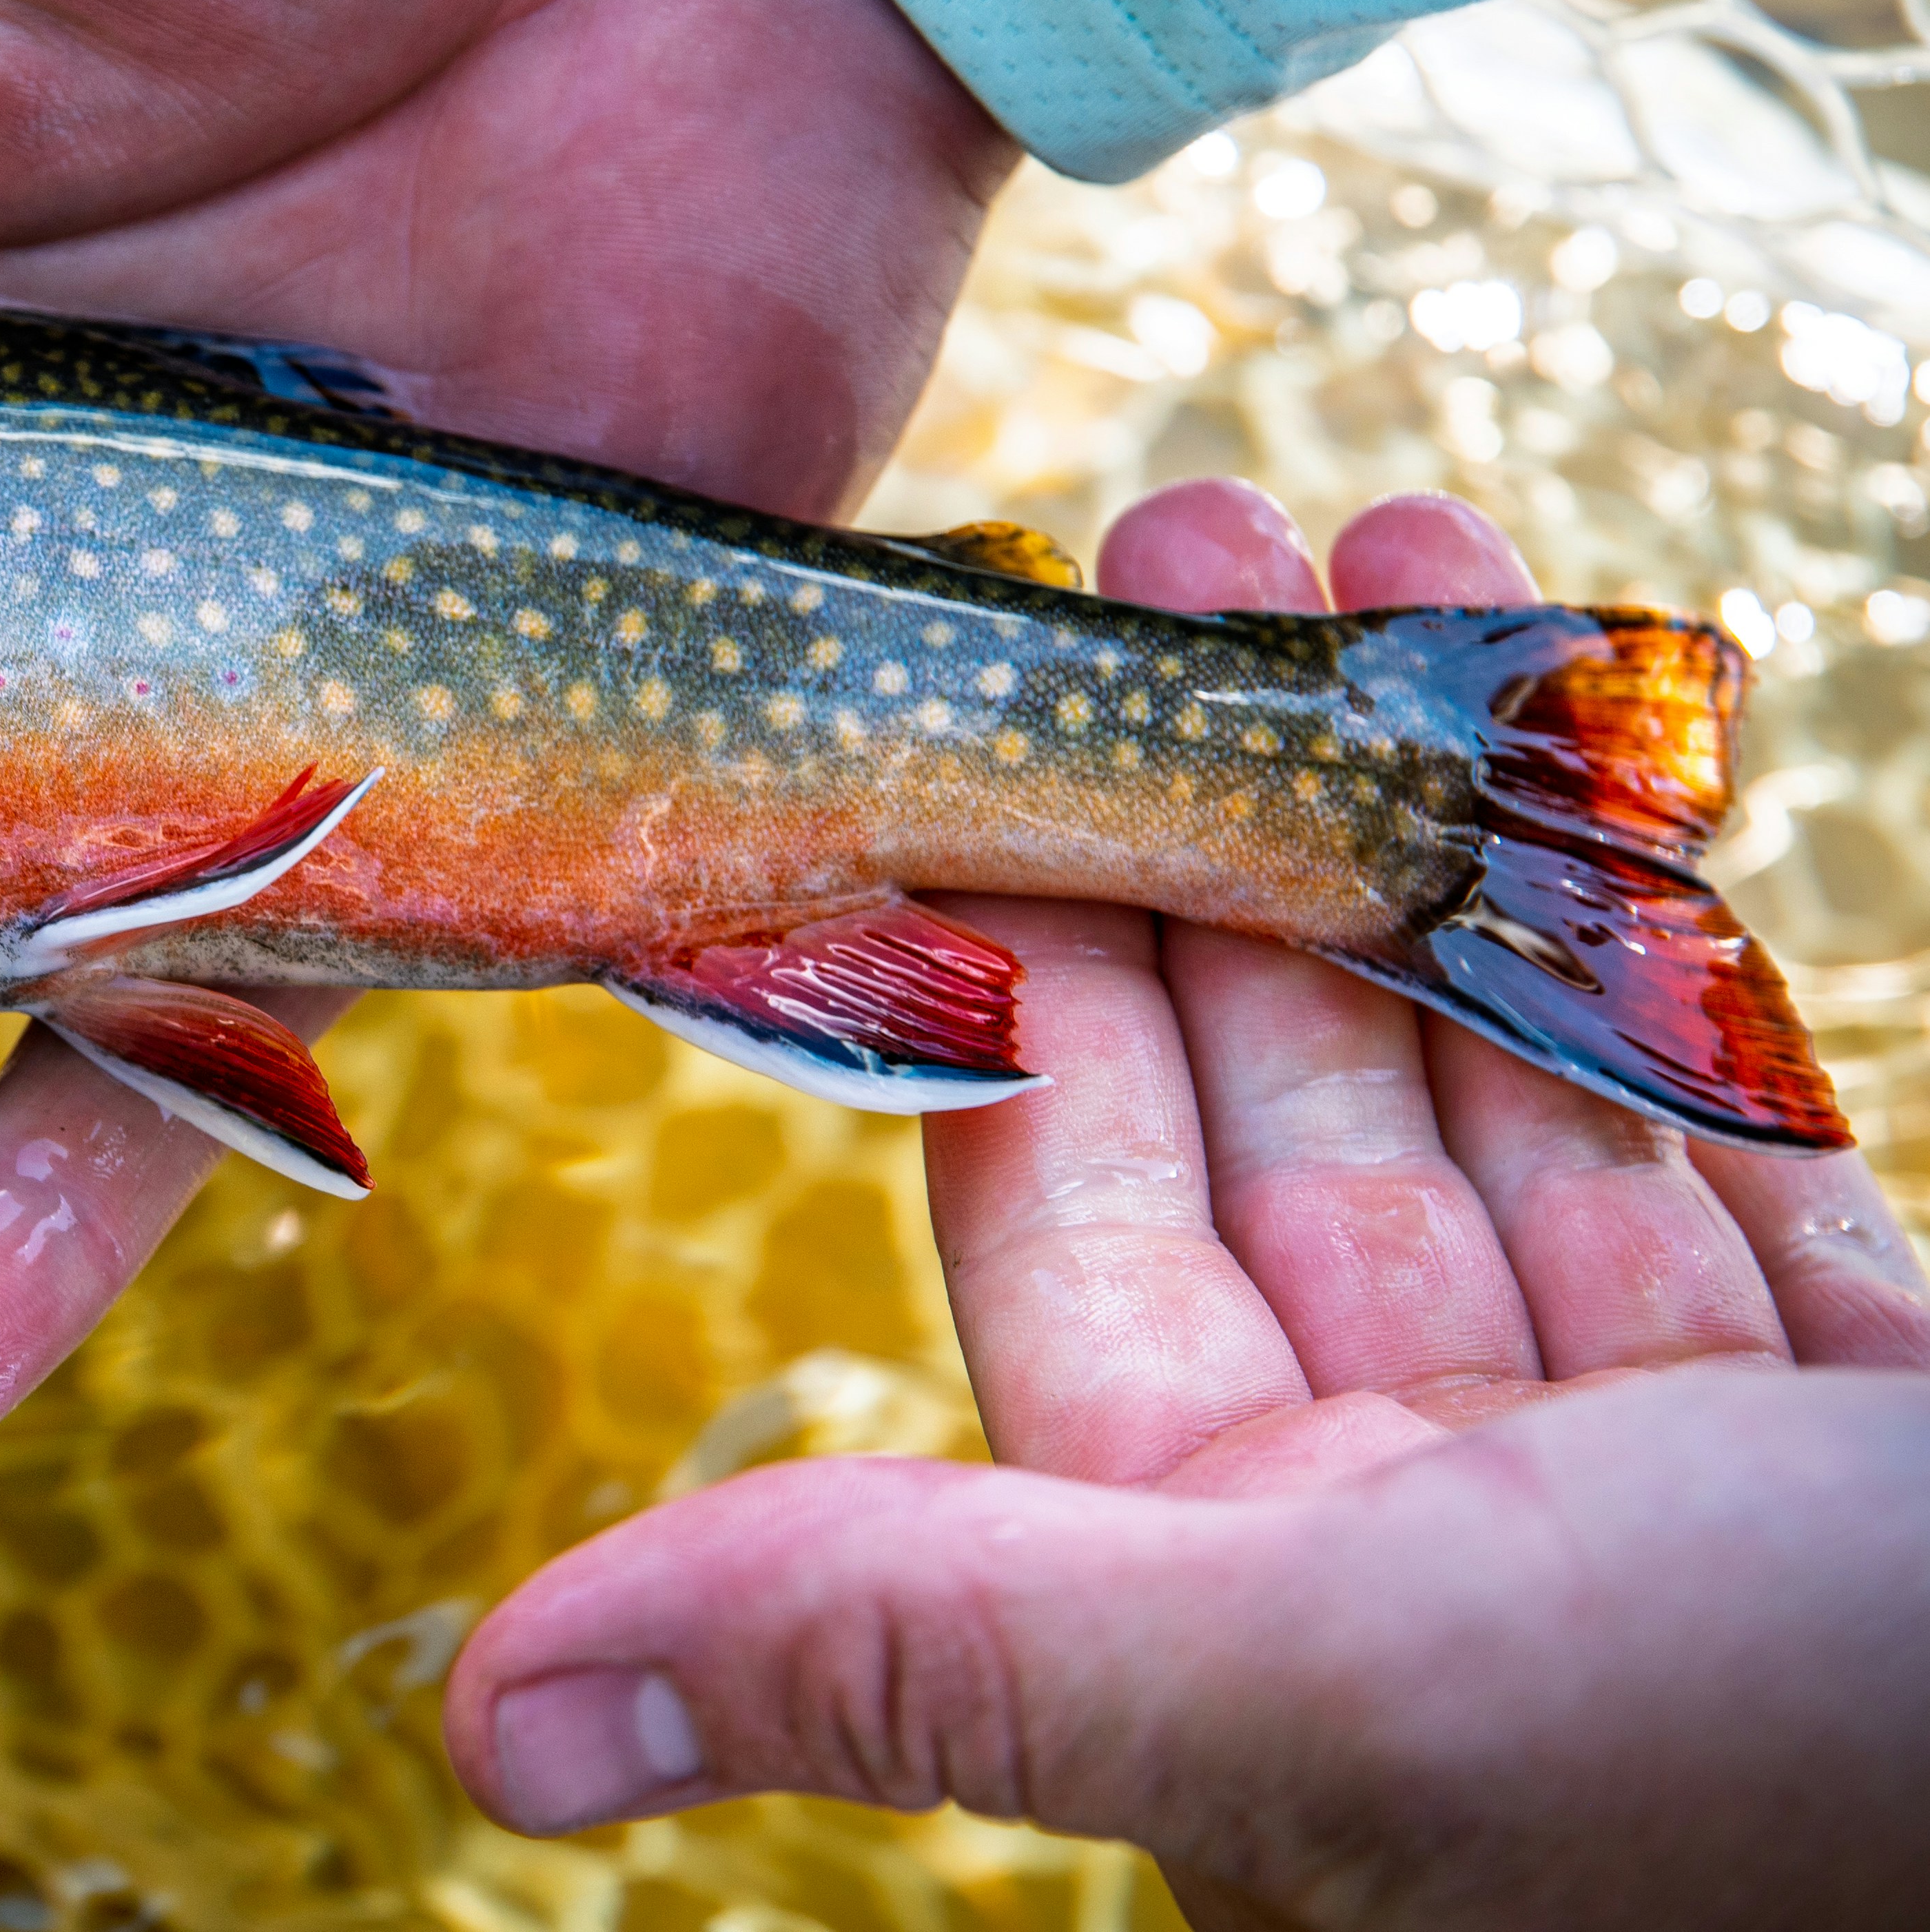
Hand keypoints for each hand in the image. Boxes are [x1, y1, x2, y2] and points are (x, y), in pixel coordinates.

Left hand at [445, 480, 1929, 1930]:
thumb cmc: (1808, 1749)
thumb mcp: (1315, 1688)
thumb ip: (912, 1648)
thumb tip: (482, 1731)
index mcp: (1260, 1605)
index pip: (1066, 1213)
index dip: (1019, 943)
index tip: (960, 700)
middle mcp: (1437, 1539)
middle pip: (1273, 1102)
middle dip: (1209, 813)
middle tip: (1146, 532)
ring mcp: (1657, 1454)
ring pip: (1482, 1067)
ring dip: (1406, 810)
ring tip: (1340, 526)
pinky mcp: (1852, 1388)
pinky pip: (1695, 1100)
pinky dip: (1623, 902)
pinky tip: (1566, 696)